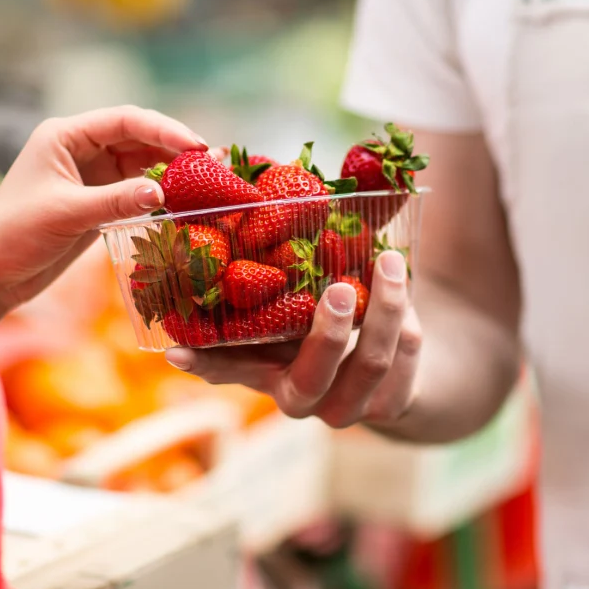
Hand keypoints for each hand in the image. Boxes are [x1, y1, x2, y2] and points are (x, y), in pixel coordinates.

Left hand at [0, 106, 204, 338]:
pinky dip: (160, 195)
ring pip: (142, 164)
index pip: (124, 121)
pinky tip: (184, 202)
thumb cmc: (14, 235)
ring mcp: (90, 176)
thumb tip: (163, 191)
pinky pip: (137, 190)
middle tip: (213, 162)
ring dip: (172, 171)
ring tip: (208, 180)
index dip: (163, 129)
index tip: (195, 145)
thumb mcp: (67, 214)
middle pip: (138, 138)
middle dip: (175, 148)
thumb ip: (115, 201)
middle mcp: (80, 149)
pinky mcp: (97, 202)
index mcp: (65, 136)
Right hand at [165, 250, 422, 428]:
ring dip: (386, 311)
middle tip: (341, 288)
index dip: (202, 364)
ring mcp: (345, 406)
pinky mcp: (390, 406)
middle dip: (328, 336)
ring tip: (389, 261)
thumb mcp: (307, 285)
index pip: (224, 369)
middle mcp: (299, 394)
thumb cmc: (333, 309)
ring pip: (368, 367)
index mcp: (266, 365)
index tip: (178, 351)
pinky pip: (404, 367)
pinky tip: (407, 297)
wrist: (395, 358)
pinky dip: (409, 326)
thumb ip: (294, 249)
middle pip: (309, 381)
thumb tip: (281, 181)